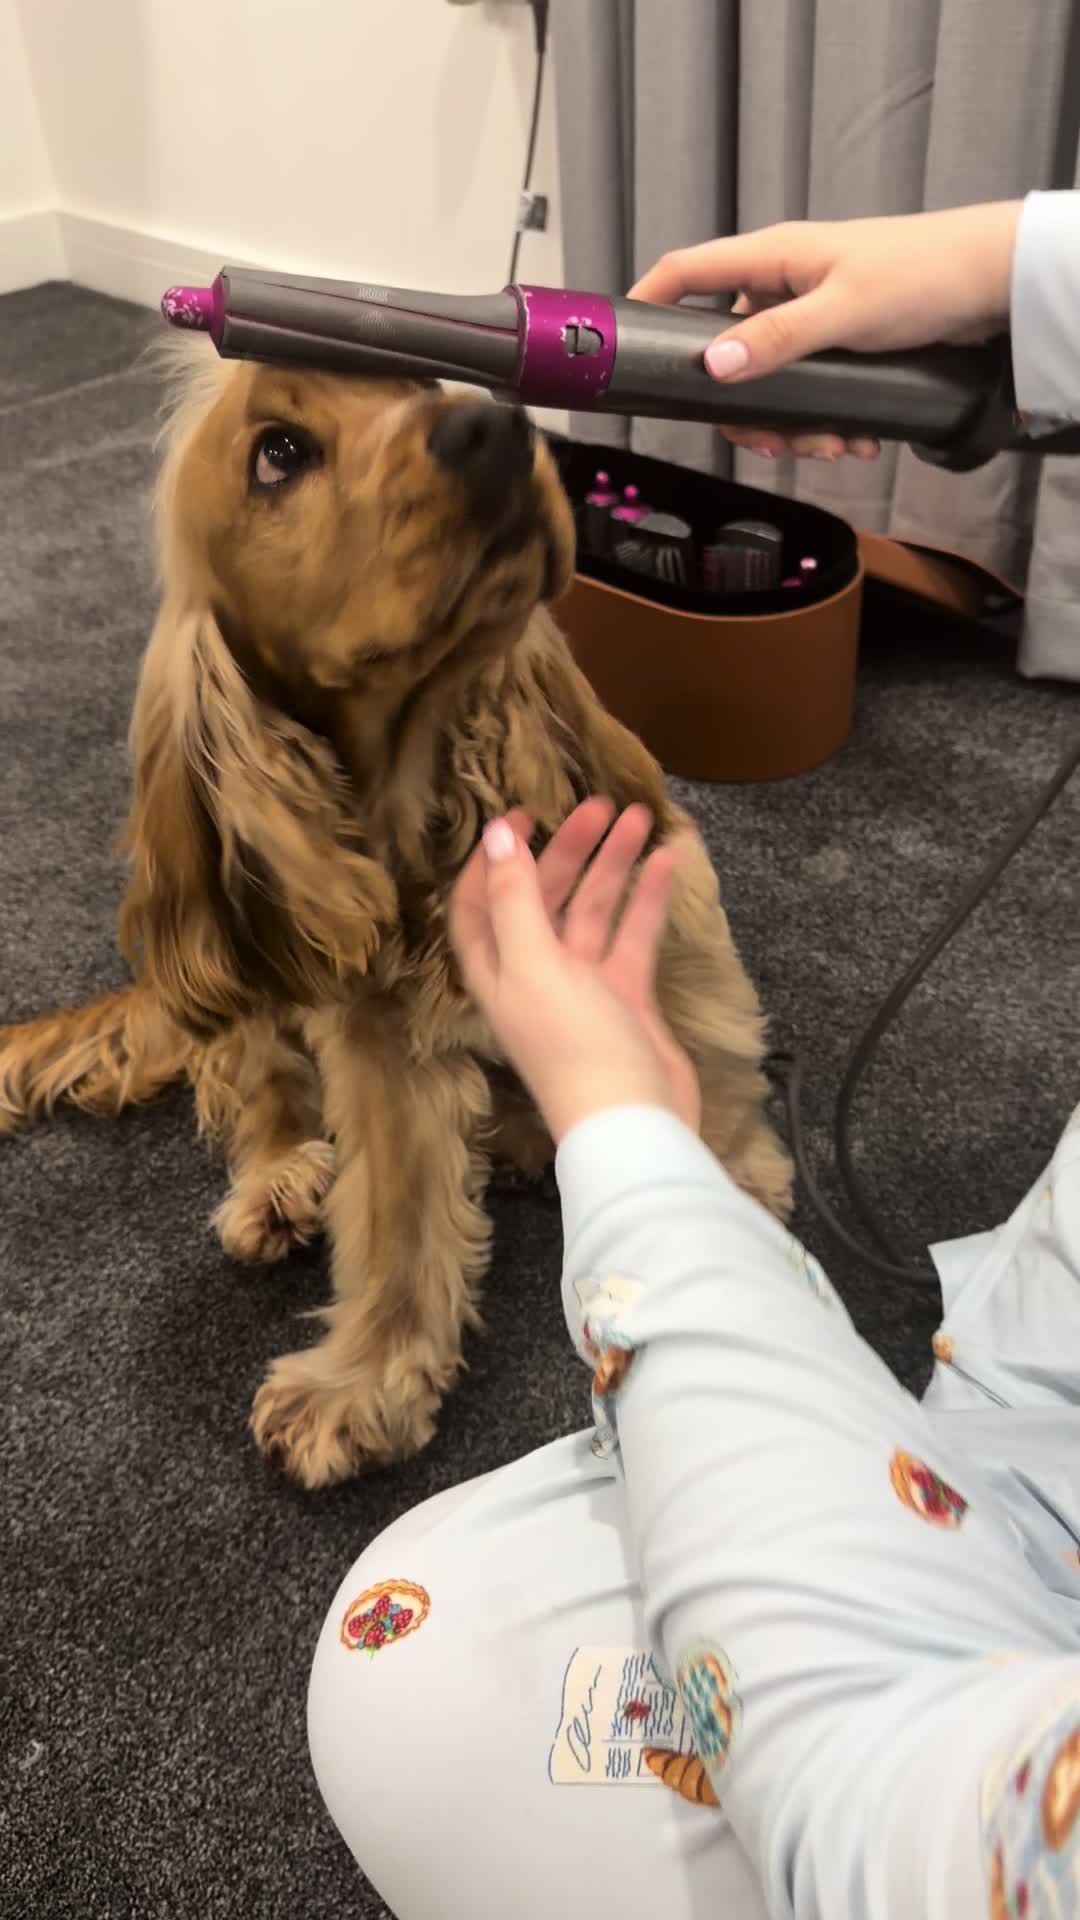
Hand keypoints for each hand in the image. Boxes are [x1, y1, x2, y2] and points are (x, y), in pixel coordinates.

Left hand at [450, 798, 700, 1145]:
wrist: (634, 1120)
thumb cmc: (573, 1045)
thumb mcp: (533, 965)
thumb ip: (514, 898)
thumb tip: (493, 836)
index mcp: (498, 971)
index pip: (479, 905)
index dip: (493, 860)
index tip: (519, 814)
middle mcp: (534, 974)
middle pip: (543, 898)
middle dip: (567, 850)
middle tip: (599, 805)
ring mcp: (584, 986)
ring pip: (593, 911)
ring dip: (613, 865)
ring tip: (641, 817)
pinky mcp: (626, 997)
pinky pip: (633, 935)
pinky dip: (648, 899)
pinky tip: (668, 861)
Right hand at [630, 201, 1021, 461]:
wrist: (990, 282)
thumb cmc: (921, 275)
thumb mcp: (842, 312)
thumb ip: (775, 340)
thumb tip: (712, 368)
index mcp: (772, 260)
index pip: (686, 272)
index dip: (645, 305)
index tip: (620, 349)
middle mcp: (783, 287)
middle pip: (726, 353)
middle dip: (746, 409)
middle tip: (770, 444)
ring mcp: (810, 318)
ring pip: (771, 384)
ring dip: (795, 427)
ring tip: (833, 446)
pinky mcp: (838, 345)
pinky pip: (809, 392)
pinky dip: (826, 422)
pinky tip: (855, 439)